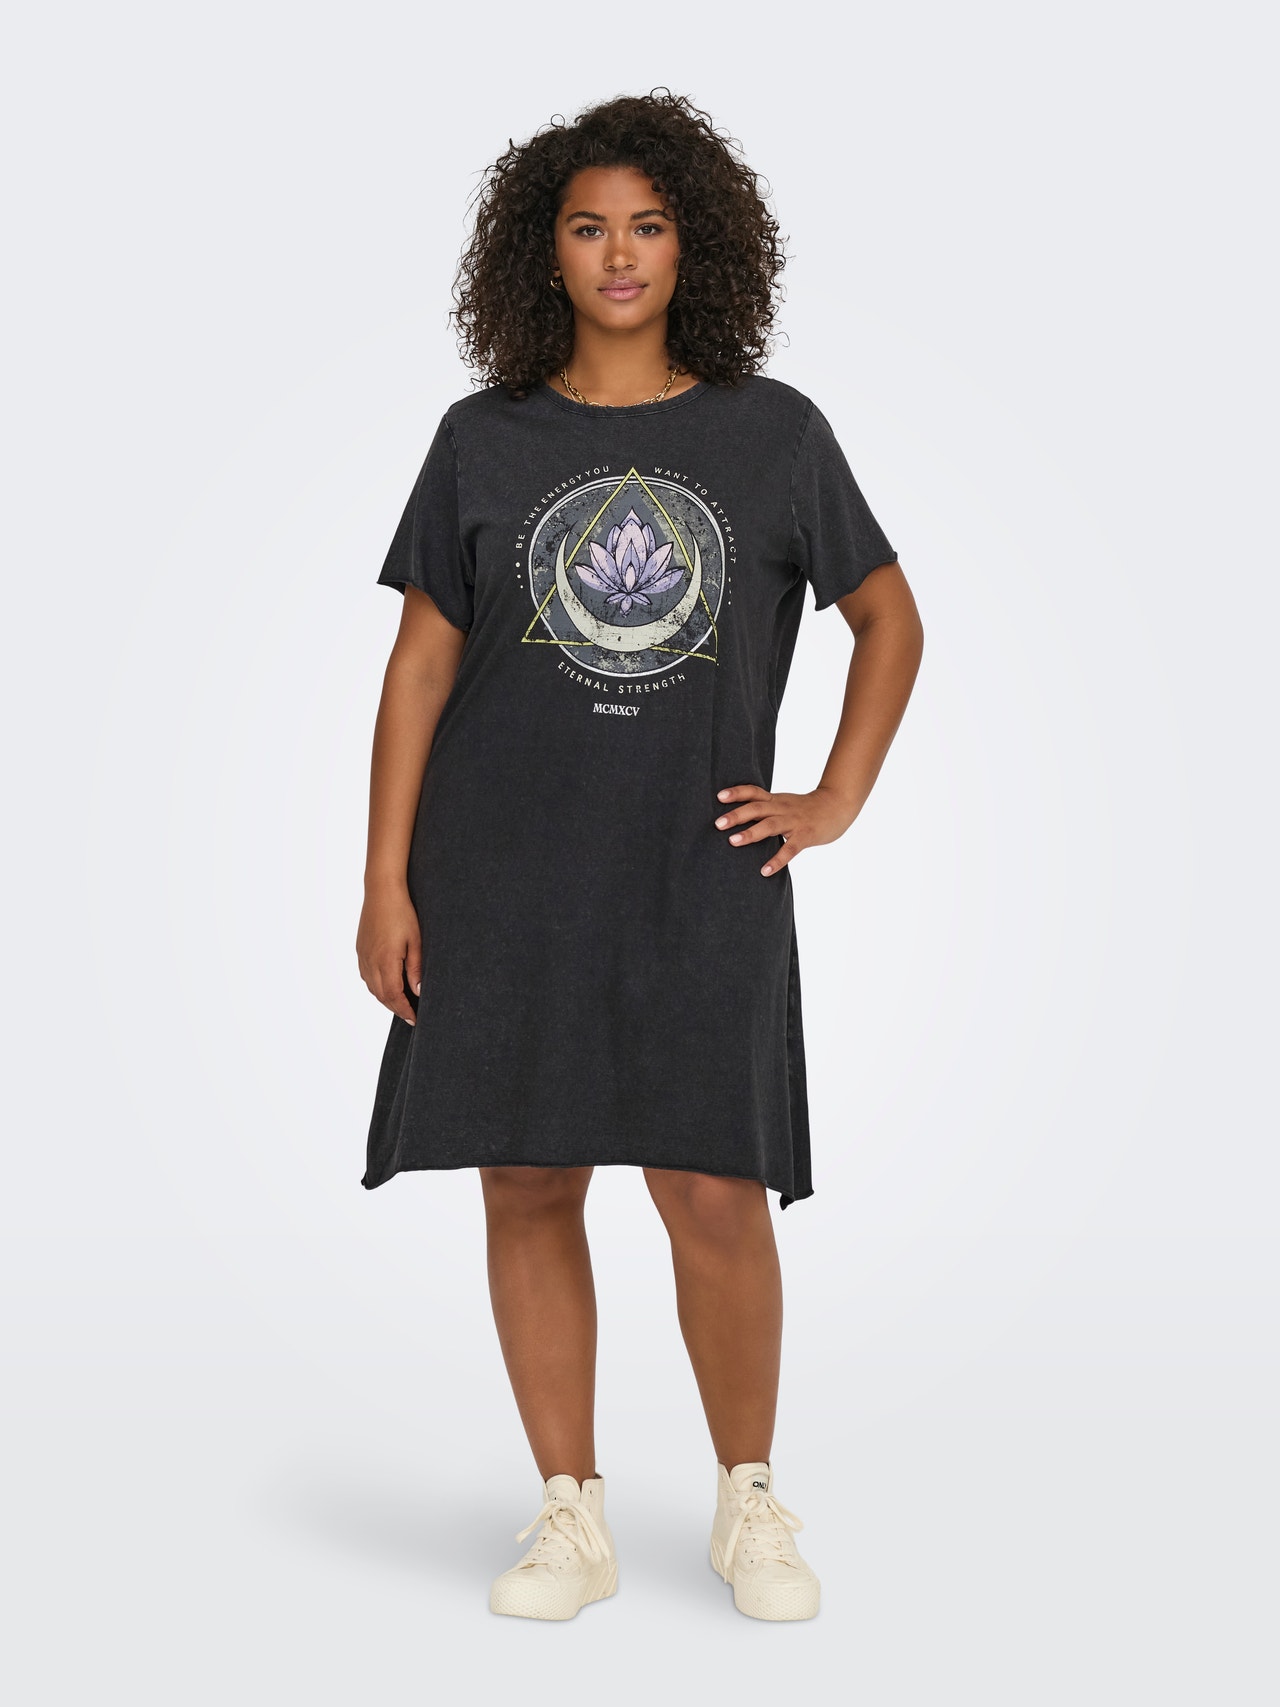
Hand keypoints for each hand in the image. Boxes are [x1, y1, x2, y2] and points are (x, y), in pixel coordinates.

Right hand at [356, 881, 421, 1024]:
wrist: (382, 891)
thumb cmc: (403, 912)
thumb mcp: (416, 941)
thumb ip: (416, 969)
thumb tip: (418, 992)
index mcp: (385, 960)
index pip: (393, 996)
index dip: (404, 1010)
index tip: (415, 1019)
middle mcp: (370, 961)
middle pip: (381, 995)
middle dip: (396, 1008)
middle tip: (410, 1015)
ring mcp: (363, 955)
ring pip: (372, 987)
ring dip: (386, 998)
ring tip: (401, 1004)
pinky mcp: (360, 949)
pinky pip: (366, 976)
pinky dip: (376, 986)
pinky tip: (387, 985)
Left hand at [713, 783, 856, 875]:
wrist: (837, 805)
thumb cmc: (806, 809)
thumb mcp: (784, 804)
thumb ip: (765, 809)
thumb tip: (738, 819)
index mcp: (776, 800)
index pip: (754, 792)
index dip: (737, 792)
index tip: (719, 796)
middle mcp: (782, 808)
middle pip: (757, 807)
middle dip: (736, 815)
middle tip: (717, 823)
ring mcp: (794, 822)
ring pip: (770, 825)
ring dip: (751, 833)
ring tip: (733, 841)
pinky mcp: (806, 835)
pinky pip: (790, 849)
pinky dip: (777, 860)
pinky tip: (765, 870)